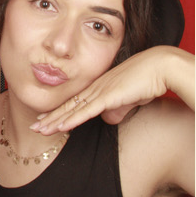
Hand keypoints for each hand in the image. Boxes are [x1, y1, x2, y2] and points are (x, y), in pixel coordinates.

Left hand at [32, 46, 194, 134]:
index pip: (75, 101)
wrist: (161, 66)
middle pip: (69, 105)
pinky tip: (59, 127)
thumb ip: (118, 108)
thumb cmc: (149, 79)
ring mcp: (101, 91)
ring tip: (38, 129)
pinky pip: (86, 111)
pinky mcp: (108, 97)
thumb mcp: (130, 98)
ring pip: (72, 110)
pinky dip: (72, 120)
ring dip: (55, 121)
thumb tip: (109, 118)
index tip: (46, 117)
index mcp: (100, 86)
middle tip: (34, 126)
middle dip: (50, 117)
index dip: (60, 110)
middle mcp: (96, 87)